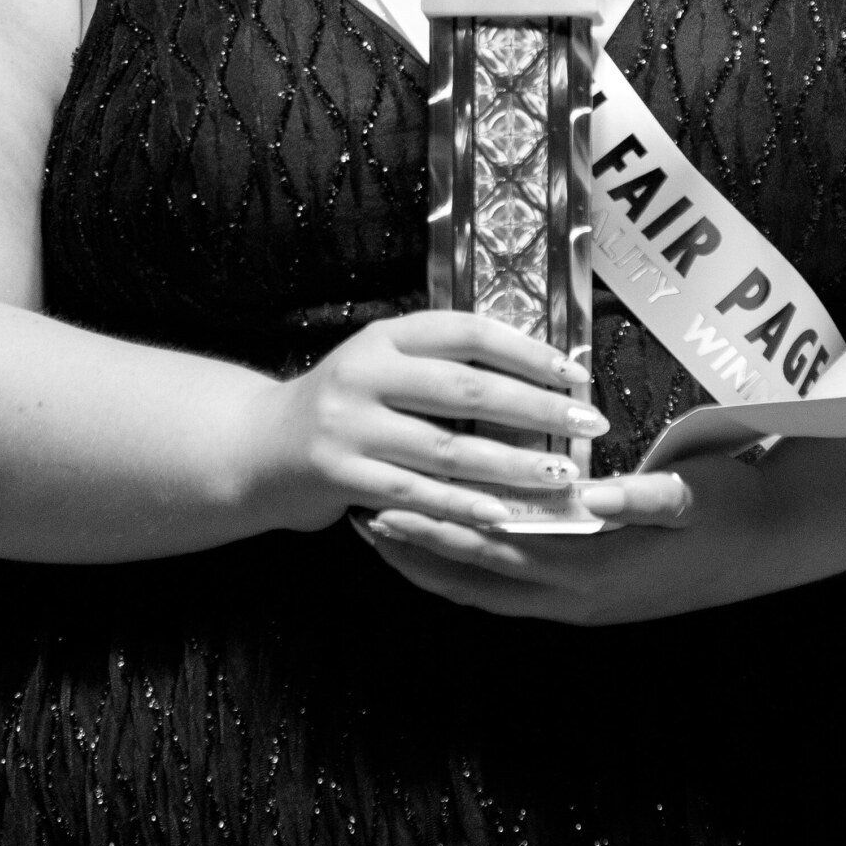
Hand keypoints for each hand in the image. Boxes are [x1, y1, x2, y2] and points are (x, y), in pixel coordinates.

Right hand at [250, 310, 607, 534]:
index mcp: (386, 337)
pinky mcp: (339, 475)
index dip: (528, 350)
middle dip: (537, 409)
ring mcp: (349, 426)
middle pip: (467, 389)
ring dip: (512, 465)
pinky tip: (502, 512)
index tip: (576, 373)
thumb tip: (536, 373)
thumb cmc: (342, 407)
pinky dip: (461, 504)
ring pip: (448, 448)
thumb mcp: (382, 366)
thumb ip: (440, 364)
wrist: (256, 448)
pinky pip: (415, 494)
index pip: (468, 332)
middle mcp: (365, 373)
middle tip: (588, 424)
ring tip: (561, 475)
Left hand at [356, 449, 778, 626]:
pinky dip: (470, 572)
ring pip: (489, 592)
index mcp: (595, 569)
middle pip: (476, 581)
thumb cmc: (733, 503)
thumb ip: (647, 495)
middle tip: (362, 519)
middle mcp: (579, 598)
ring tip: (386, 534)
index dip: (437, 533)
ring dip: (435, 565)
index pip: (496, 553)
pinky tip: (449, 548)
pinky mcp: (589, 599)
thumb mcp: (696, 490)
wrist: (777, 541)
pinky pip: (511, 592)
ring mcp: (582, 604)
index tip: (386, 505)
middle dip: (416, 551)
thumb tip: (596, 496)